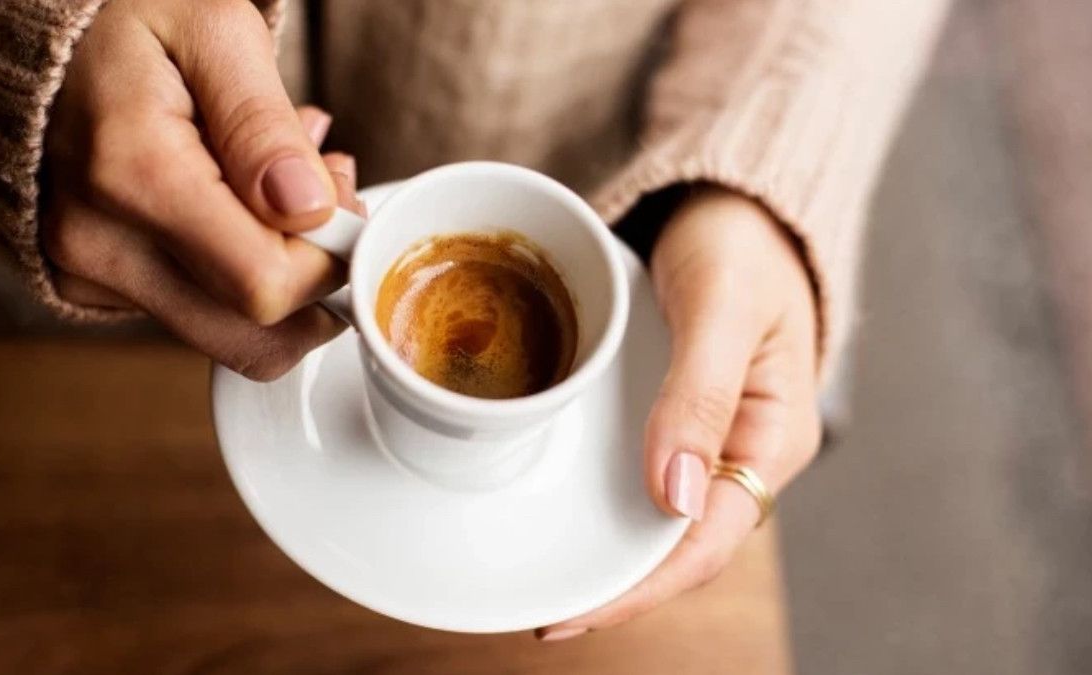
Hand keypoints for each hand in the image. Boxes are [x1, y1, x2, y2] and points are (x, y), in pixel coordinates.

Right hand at [41, 0, 364, 380]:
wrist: (40, 43)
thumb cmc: (129, 24)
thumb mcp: (215, 33)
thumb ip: (264, 125)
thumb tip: (307, 209)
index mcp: (133, 174)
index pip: (265, 285)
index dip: (329, 260)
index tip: (342, 200)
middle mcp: (100, 244)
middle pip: (251, 336)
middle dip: (314, 279)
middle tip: (322, 196)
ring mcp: (90, 275)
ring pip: (230, 334)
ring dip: (282, 276)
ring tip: (284, 190)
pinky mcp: (93, 288)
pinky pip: (198, 315)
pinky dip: (238, 272)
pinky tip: (240, 205)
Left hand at [538, 186, 821, 639]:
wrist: (734, 198)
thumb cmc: (742, 240)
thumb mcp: (721, 306)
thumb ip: (700, 394)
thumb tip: (672, 497)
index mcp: (771, 437)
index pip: (706, 541)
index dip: (641, 587)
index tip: (572, 614)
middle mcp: (740, 450)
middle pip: (679, 544)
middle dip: (615, 586)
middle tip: (541, 612)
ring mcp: (708, 436)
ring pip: (657, 517)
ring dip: (606, 551)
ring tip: (541, 576)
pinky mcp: (676, 414)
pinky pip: (642, 473)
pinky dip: (603, 501)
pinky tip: (562, 509)